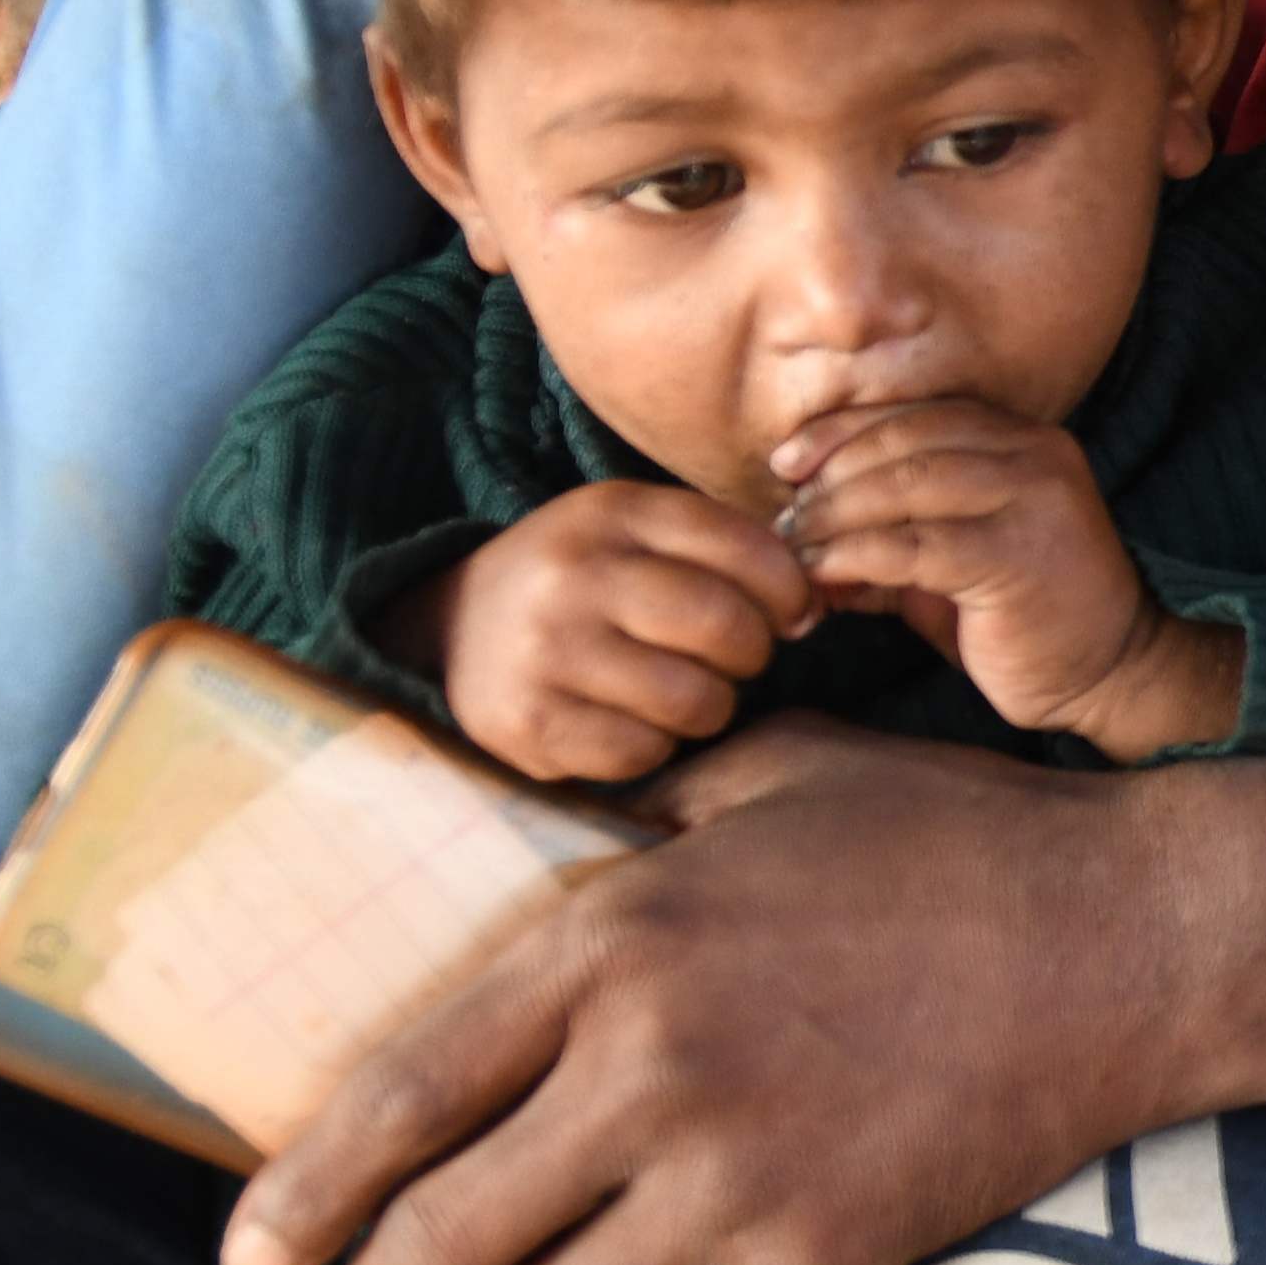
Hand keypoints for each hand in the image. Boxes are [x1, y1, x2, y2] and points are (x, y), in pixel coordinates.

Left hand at [222, 725, 1265, 1264]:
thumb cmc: (954, 841)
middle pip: (435, 1251)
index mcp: (611, 940)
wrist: (1140, 939)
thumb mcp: (771, 782)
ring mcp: (736, 1183)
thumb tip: (531, 838)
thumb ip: (635, 820)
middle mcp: (648, 1071)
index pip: (391, 1100)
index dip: (296, 1200)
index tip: (250, 1261)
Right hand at [429, 478, 808, 785]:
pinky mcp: (529, 722)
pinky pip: (643, 752)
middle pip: (725, 626)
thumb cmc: (582, 582)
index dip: (789, 590)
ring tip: (679, 690)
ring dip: (708, 706)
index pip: (747, 548)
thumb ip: (726, 550)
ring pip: (694, 699)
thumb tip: (811, 607)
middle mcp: (575, 574)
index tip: (788, 613)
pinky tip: (628, 720)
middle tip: (733, 659)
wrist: (453, 627)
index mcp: (614, 513)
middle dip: (751, 653)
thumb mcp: (638, 534)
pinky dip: (653, 745)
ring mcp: (546, 650)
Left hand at [774, 394, 1228, 759]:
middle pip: (905, 441)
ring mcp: (1034, 500)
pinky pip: (914, 545)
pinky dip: (855, 556)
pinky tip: (824, 576)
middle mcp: (1036, 454)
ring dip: (835, 516)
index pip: (915, 415)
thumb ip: (889, 530)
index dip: (841, 431)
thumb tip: (796, 529)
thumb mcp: (951, 558)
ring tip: (794, 550)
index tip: (785, 464)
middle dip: (830, 476)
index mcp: (1024, 439)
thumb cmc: (1025, 618)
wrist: (1112, 673)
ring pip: (905, 484)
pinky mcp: (1018, 555)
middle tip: (784, 519)